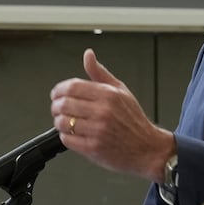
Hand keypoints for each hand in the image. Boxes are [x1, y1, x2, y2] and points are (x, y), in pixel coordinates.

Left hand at [51, 49, 175, 180]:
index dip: (58, 90)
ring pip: (63, 122)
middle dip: (55, 107)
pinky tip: (73, 134)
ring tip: (65, 122)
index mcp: (108, 95)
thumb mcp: (121, 91)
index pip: (72, 87)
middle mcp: (103, 111)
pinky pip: (67, 139)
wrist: (148, 148)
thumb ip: (100, 73)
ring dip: (59, 122)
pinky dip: (65, 136)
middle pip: (64, 104)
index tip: (56, 94)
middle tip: (57, 109)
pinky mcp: (93, 148)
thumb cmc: (134, 121)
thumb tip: (88, 56)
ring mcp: (98, 131)